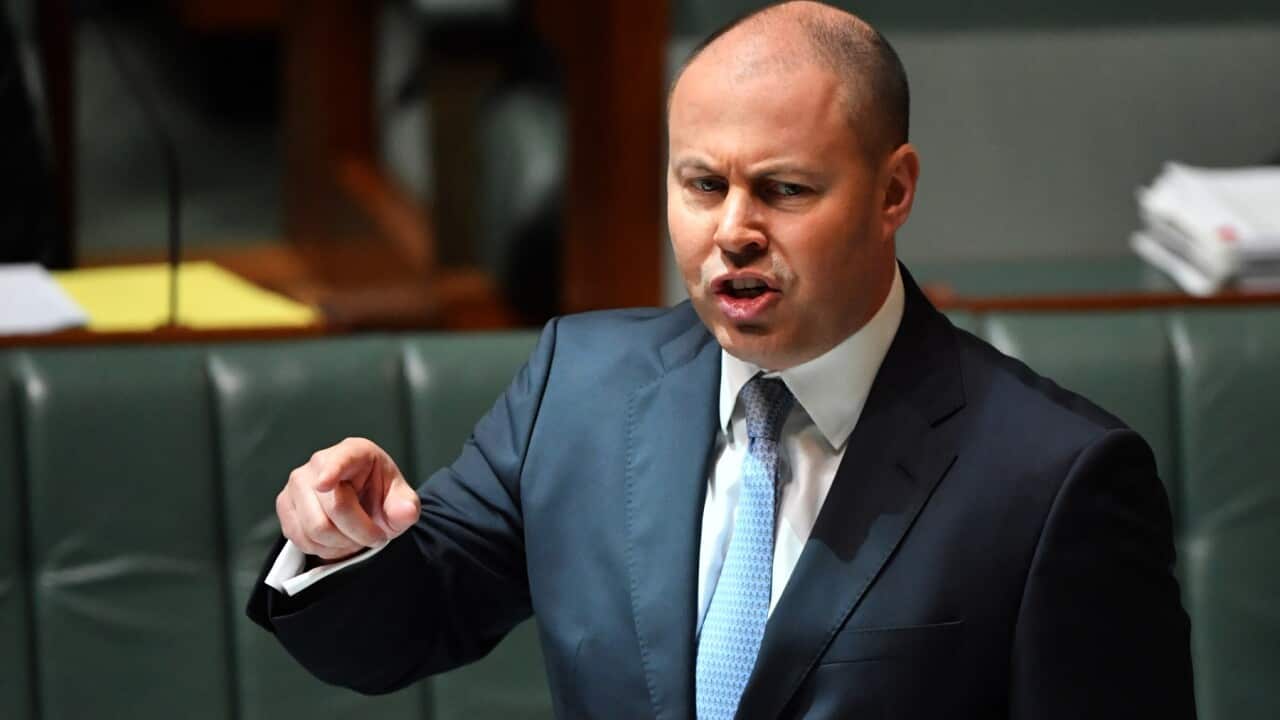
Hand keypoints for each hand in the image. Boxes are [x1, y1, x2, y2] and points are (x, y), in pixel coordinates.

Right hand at [276, 437, 420, 560]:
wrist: (361, 508)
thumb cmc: (379, 497)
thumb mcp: (401, 500)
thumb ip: (406, 506)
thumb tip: (405, 512)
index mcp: (354, 452)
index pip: (341, 459)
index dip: (332, 471)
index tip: (324, 483)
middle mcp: (319, 462)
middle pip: (335, 508)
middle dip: (360, 532)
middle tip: (375, 537)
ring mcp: (297, 484)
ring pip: (315, 528)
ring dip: (341, 544)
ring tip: (356, 538)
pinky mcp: (285, 506)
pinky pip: (300, 538)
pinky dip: (323, 549)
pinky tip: (337, 541)